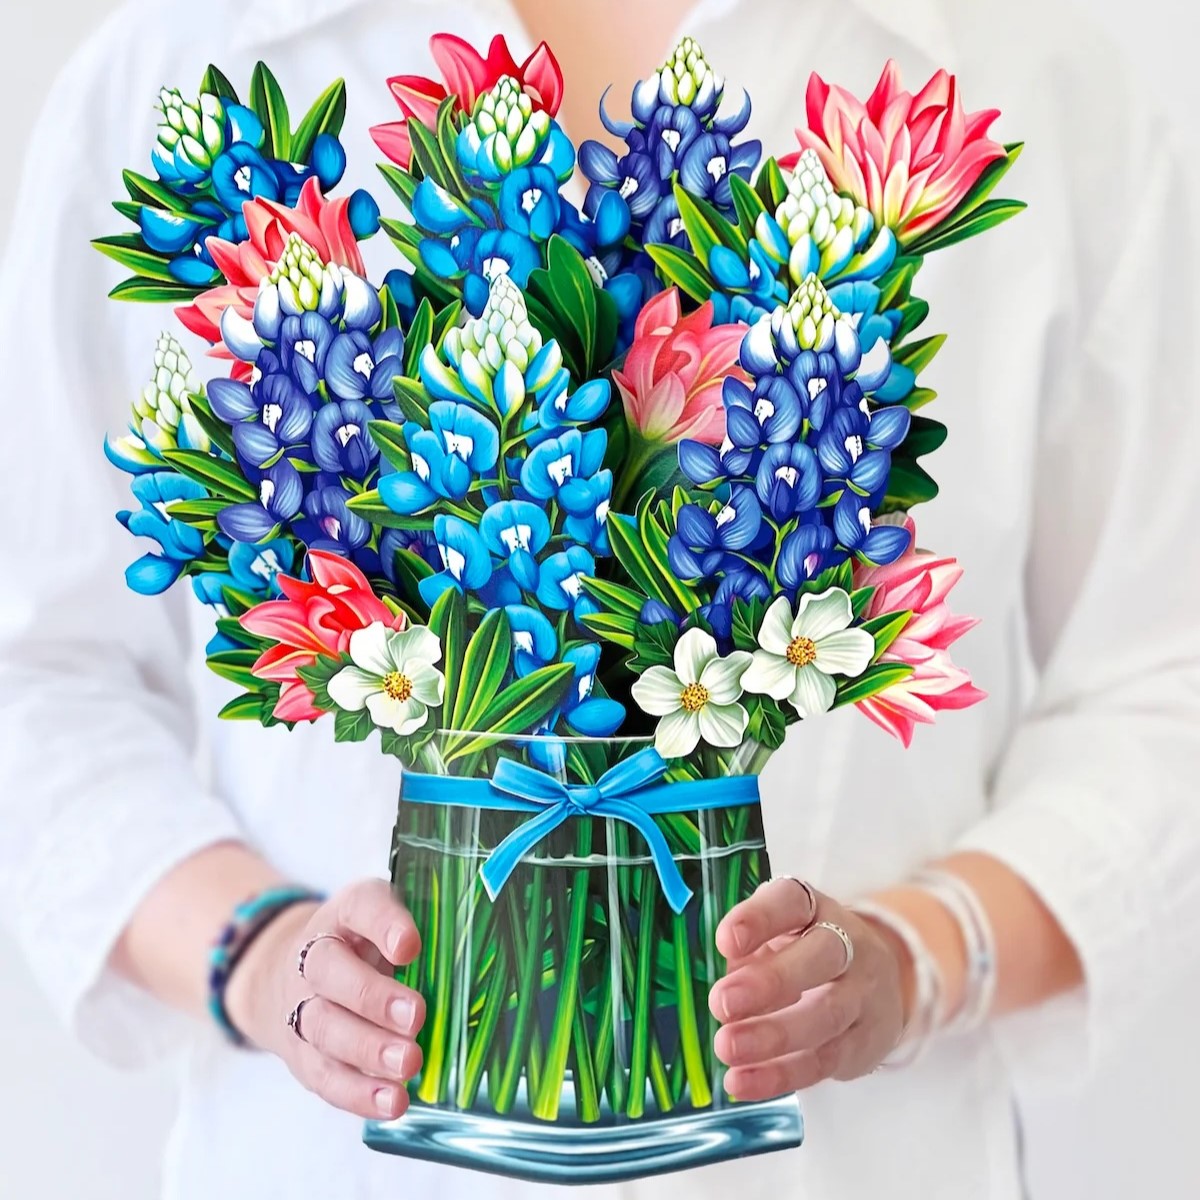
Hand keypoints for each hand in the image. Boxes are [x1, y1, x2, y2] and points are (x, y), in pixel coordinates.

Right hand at [224, 880, 424, 1121]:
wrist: (299, 975)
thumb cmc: (368, 943)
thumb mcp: (394, 919)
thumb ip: (429, 926)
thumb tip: (481, 946)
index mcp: (346, 912)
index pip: (361, 906)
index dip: (384, 924)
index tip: (410, 945)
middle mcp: (315, 955)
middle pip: (331, 972)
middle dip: (373, 997)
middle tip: (416, 1015)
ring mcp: (302, 1006)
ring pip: (325, 1028)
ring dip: (368, 1049)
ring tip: (409, 1064)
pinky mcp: (303, 1055)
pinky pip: (325, 1076)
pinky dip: (358, 1093)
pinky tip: (393, 1101)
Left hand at [708, 878, 908, 1100]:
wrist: (875, 982)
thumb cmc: (803, 952)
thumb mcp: (776, 935)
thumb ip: (748, 951)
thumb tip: (718, 982)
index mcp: (814, 908)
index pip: (792, 901)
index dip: (759, 919)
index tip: (725, 942)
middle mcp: (848, 944)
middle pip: (821, 957)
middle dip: (770, 982)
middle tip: (722, 1003)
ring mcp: (863, 994)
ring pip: (825, 1015)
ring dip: (772, 1035)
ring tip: (726, 1047)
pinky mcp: (865, 1042)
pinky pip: (824, 1061)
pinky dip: (780, 1075)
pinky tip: (741, 1081)